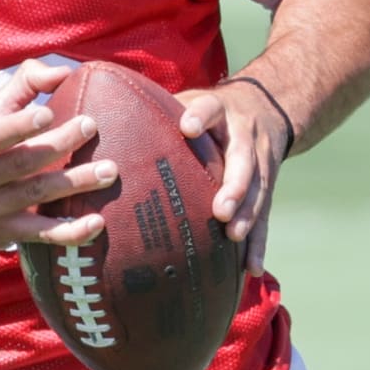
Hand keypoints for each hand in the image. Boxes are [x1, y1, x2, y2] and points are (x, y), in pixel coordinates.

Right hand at [0, 60, 116, 253]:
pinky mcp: (6, 235)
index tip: (48, 113)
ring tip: (109, 170)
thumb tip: (64, 72)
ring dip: (74, 183)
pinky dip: (71, 231)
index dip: (17, 126)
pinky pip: (42, 234)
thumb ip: (22, 87)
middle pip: (19, 163)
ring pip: (35, 196)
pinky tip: (97, 221)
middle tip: (90, 127)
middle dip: (57, 145)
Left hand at [174, 75, 289, 277]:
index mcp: (221, 111)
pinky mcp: (267, 187)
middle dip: (234, 186)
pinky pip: (264, 216)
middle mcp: (244, 136)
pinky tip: (250, 269)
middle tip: (220, 210)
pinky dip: (258, 244)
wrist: (267, 107)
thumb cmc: (211, 113)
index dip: (200, 117)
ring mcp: (261, 163)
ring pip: (258, 190)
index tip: (187, 127)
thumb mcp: (191, 101)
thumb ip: (160, 112)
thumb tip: (103, 125)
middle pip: (243, 159)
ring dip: (247, 216)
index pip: (210, 109)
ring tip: (233, 236)